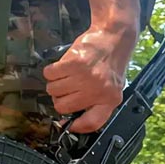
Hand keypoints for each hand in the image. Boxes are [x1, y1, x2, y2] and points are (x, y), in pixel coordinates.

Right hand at [43, 0, 139, 132]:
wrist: (114, 37)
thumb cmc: (111, 63)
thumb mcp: (111, 87)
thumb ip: (95, 103)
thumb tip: (71, 120)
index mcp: (109, 100)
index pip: (90, 123)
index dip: (75, 126)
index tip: (66, 124)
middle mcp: (97, 91)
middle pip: (63, 106)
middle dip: (59, 98)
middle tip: (67, 88)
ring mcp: (85, 77)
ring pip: (53, 90)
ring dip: (55, 83)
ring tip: (67, 75)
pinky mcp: (74, 63)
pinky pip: (50, 74)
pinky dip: (51, 71)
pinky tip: (62, 67)